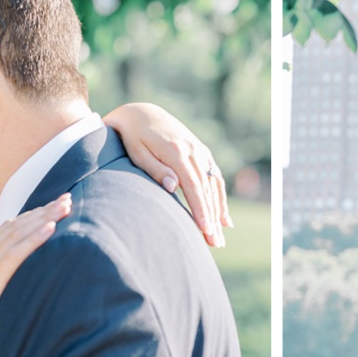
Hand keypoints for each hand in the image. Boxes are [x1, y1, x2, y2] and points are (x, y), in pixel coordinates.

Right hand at [0, 196, 70, 356]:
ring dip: (43, 218)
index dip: (33, 214)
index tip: (56, 206)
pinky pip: (15, 254)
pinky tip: (51, 229)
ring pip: (17, 234)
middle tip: (68, 199)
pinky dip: (33, 239)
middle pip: (15, 225)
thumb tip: (22, 277)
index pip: (9, 227)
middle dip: (43, 210)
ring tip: (66, 207)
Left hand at [104, 102, 228, 246]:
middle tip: (215, 243)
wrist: (142, 113)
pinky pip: (215, 178)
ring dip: (218, 212)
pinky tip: (224, 219)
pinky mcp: (202, 152)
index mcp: (177, 151)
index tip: (205, 229)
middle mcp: (193, 150)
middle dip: (212, 218)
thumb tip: (173, 187)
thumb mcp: (137, 152)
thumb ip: (155, 169)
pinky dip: (220, 198)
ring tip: (220, 237)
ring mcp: (200, 150)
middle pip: (206, 190)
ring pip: (214, 185)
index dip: (200, 209)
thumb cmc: (133, 137)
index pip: (193, 186)